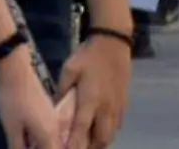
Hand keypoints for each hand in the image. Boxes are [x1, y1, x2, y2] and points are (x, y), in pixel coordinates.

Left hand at [0, 48, 59, 148]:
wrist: (18, 71)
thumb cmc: (14, 100)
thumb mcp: (12, 128)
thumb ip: (18, 147)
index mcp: (50, 133)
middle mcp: (58, 127)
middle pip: (57, 147)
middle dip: (43, 148)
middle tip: (25, 145)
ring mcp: (55, 118)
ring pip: (53, 140)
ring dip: (41, 145)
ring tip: (27, 143)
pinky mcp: (49, 112)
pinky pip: (49, 132)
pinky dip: (40, 139)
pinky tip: (29, 139)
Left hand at [56, 34, 129, 148]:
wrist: (114, 41)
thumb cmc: (89, 55)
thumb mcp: (69, 70)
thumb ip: (61, 91)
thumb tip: (54, 108)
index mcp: (91, 100)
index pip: (81, 130)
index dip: (74, 145)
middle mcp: (106, 107)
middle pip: (101, 138)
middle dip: (89, 148)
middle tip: (78, 148)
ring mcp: (117, 105)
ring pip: (111, 134)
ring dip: (99, 143)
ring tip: (88, 144)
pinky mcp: (124, 101)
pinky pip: (117, 125)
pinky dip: (108, 132)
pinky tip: (99, 130)